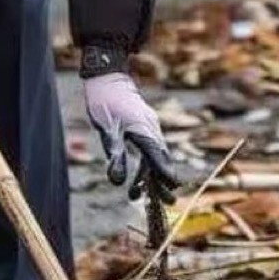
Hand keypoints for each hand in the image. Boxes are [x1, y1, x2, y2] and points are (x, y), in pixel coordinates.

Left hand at [84, 73, 178, 199]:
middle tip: (167, 204)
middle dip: (162, 183)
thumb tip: (118, 182)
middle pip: (160, 160)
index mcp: (145, 130)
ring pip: (154, 156)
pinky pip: (149, 149)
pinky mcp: (142, 126)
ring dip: (148, 176)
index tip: (172, 191)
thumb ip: (116, 154)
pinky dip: (146, 164)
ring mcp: (148, 127)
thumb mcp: (107, 129)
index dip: (165, 175)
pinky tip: (139, 176)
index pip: (159, 158)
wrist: (108, 76)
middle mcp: (151, 129)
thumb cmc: (105, 100)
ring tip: (136, 195)